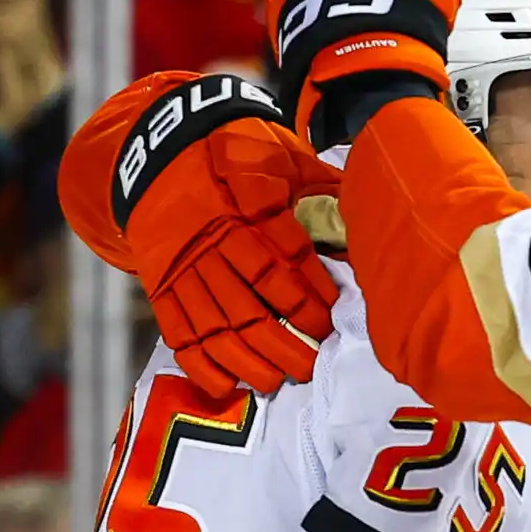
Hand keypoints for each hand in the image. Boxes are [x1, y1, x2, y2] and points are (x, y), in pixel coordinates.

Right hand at [57, 71, 340, 397]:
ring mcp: (181, 264)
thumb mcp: (283, 155)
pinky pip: (178, 331)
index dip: (309, 288)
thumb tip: (371, 218)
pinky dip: (202, 364)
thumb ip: (323, 188)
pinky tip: (229, 385)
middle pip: (249, 300)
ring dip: (250, 358)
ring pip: (215, 323)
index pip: (281, 253)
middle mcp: (209, 236)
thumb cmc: (240, 151)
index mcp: (243, 200)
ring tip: (282, 377)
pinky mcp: (160, 284)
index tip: (334, 312)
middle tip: (315, 359)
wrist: (162, 146)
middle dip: (286, 338)